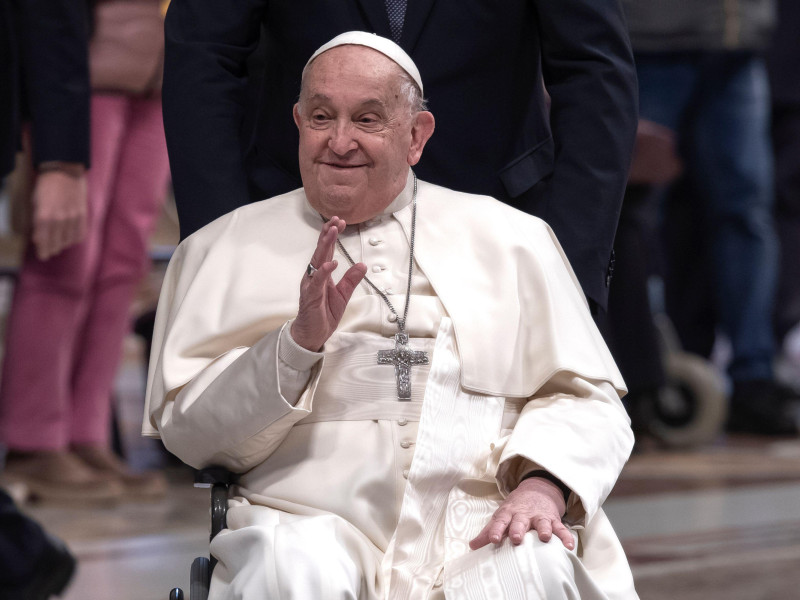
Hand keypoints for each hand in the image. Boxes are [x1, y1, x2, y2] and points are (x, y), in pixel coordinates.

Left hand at [32, 168, 87, 259]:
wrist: (65, 170)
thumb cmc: (47, 185)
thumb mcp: (36, 202)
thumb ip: (38, 221)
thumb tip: (39, 238)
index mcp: (44, 216)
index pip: (44, 241)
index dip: (43, 251)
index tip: (42, 256)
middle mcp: (59, 219)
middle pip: (56, 243)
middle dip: (52, 249)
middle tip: (49, 251)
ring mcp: (73, 218)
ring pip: (68, 240)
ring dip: (63, 244)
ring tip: (59, 243)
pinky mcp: (83, 215)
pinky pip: (80, 233)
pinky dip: (75, 238)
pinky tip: (70, 237)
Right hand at [290, 217, 366, 350]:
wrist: (312, 334)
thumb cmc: (323, 314)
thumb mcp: (343, 295)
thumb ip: (351, 279)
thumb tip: (362, 265)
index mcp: (322, 274)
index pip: (327, 251)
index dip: (332, 236)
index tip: (340, 222)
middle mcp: (314, 276)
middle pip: (321, 251)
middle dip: (328, 234)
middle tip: (335, 220)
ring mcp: (311, 285)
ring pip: (317, 261)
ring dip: (325, 245)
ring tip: (332, 232)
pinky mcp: (310, 296)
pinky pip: (317, 282)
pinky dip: (324, 271)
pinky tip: (331, 262)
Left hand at [469, 476, 573, 550]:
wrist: (537, 490)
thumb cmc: (516, 508)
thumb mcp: (501, 516)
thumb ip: (488, 532)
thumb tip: (472, 546)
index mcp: (509, 514)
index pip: (501, 521)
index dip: (496, 530)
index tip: (494, 539)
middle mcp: (524, 515)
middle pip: (520, 521)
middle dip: (518, 529)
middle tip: (516, 538)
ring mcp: (539, 516)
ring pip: (542, 523)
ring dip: (543, 529)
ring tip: (544, 537)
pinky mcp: (553, 519)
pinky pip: (561, 528)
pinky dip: (565, 536)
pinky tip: (569, 546)